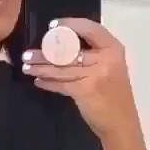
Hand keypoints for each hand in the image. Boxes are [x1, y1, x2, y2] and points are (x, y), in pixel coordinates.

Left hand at [23, 19, 149, 149]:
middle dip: (45, 53)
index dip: (69, 24)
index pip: (89, 28)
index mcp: (113, 49)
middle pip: (69, 50)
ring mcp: (95, 74)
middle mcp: (105, 58)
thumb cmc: (115, 96)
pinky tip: (38, 81)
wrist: (122, 124)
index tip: (52, 26)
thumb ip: (93, 55)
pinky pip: (61, 83)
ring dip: (41, 68)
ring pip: (61, 67)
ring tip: (27, 67)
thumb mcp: (111, 68)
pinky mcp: (84, 90)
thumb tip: (61, 46)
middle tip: (27, 54)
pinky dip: (48, 83)